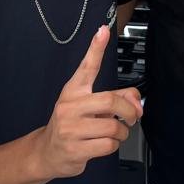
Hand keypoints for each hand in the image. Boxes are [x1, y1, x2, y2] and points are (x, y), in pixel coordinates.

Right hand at [36, 26, 141, 179]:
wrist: (48, 152)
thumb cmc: (72, 125)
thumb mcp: (89, 107)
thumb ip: (117, 98)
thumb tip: (136, 102)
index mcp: (74, 91)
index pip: (87, 67)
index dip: (96, 48)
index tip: (103, 31)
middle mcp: (70, 107)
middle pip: (110, 101)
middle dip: (128, 111)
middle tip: (131, 117)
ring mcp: (70, 129)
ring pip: (112, 127)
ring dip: (122, 132)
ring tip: (115, 133)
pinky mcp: (75, 149)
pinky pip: (108, 145)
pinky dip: (113, 145)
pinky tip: (103, 144)